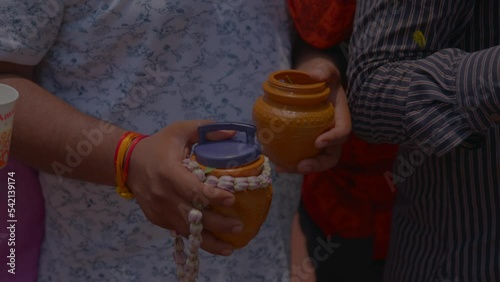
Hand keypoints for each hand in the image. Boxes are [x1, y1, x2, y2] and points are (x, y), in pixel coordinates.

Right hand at [126, 120, 241, 255]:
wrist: (128, 162)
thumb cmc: (160, 145)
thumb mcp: (180, 130)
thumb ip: (205, 128)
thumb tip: (233, 133)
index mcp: (169, 172)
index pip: (192, 189)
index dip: (212, 197)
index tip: (231, 200)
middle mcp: (163, 194)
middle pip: (192, 215)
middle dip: (217, 224)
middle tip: (239, 225)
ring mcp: (158, 210)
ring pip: (186, 230)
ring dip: (209, 240)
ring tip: (230, 246)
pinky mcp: (157, 218)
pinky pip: (179, 231)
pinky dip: (196, 238)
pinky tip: (214, 243)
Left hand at [293, 57, 351, 172]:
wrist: (314, 83)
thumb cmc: (322, 77)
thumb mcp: (325, 70)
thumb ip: (323, 71)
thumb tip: (315, 76)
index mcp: (341, 116)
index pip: (343, 131)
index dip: (333, 139)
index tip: (318, 141)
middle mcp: (333, 132)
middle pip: (332, 155)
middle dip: (318, 163)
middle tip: (302, 165)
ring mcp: (321, 140)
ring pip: (316, 160)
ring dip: (300, 168)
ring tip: (282, 168)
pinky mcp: (307, 142)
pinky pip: (302, 156)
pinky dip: (290, 162)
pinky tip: (276, 163)